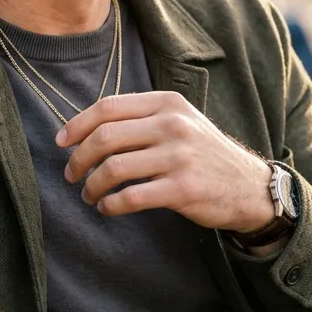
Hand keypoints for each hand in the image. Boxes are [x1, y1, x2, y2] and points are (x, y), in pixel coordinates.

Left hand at [58, 92, 274, 232]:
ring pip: (113, 168)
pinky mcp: (182, 188)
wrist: (249, 186)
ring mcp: (178, 156)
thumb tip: (87, 128)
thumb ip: (141, 118)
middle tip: (71, 175)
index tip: (61, 142)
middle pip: (105, 137)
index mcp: (167, 103)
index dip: (77, 125)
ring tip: (88, 195)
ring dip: (91, 185)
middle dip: (78, 159)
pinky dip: (110, 204)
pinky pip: (131, 196)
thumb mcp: (179, 121)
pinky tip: (107, 208)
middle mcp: (172, 124)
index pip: (108, 107)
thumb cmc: (203, 153)